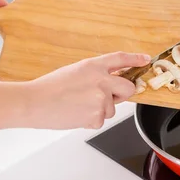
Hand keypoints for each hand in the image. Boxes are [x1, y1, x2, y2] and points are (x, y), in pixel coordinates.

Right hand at [25, 52, 150, 129]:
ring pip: (112, 109)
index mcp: (93, 66)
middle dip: (122, 95)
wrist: (35, 103)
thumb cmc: (49, 88)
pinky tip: (75, 114)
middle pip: (128, 88)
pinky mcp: (97, 116)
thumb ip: (95, 76)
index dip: (135, 59)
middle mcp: (101, 80)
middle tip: (106, 97)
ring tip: (78, 106)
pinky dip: (90, 121)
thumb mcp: (74, 72)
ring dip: (99, 110)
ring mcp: (101, 99)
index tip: (145, 59)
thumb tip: (110, 85)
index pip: (120, 59)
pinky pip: (100, 121)